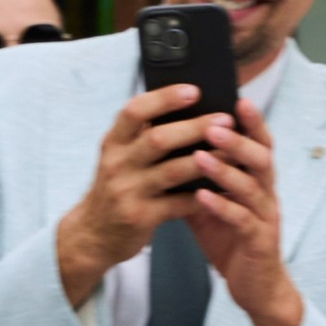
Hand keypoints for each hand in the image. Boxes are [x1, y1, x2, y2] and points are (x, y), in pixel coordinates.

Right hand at [56, 88, 220, 306]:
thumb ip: (142, 135)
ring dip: (206, 161)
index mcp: (113, 142)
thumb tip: (189, 109)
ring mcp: (127, 192)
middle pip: (158, 139)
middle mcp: (117, 163)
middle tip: (226, 120)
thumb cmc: (117, 187)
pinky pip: (178, 204)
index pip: (134, 110)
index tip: (194, 90)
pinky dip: (203, 195)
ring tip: (233, 152)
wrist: (93, 234)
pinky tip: (224, 188)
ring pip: (171, 171)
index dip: (164, 98)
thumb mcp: (120, 157)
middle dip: (195, 128)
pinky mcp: (140, 217)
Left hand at [184, 93, 302, 325]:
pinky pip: (242, 221)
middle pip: (262, 158)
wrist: (254, 287)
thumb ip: (198, 178)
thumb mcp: (211, 204)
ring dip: (226, 170)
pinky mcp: (259, 243)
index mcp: (257, 182)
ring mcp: (265, 218)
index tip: (237, 98)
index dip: (252, 122)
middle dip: (238, 140)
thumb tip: (170, 149)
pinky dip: (222, 207)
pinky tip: (202, 197)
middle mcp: (267, 195)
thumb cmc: (232, 241)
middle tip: (213, 124)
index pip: (259, 144)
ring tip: (201, 155)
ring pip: (252, 187)